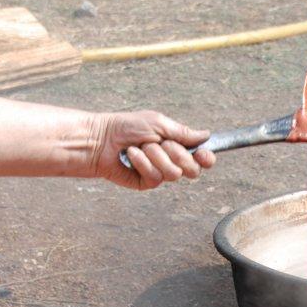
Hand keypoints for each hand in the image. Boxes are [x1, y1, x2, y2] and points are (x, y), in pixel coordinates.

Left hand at [93, 110, 216, 189]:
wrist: (101, 139)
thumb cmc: (126, 127)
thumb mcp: (158, 123)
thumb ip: (183, 132)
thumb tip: (206, 135)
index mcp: (177, 145)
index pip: (201, 158)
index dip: (206, 158)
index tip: (203, 154)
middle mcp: (171, 161)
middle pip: (193, 169)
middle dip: (178, 155)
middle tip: (162, 144)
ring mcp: (159, 173)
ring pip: (174, 173)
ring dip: (156, 156)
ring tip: (141, 147)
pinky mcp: (146, 182)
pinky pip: (156, 177)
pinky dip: (143, 163)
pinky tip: (131, 155)